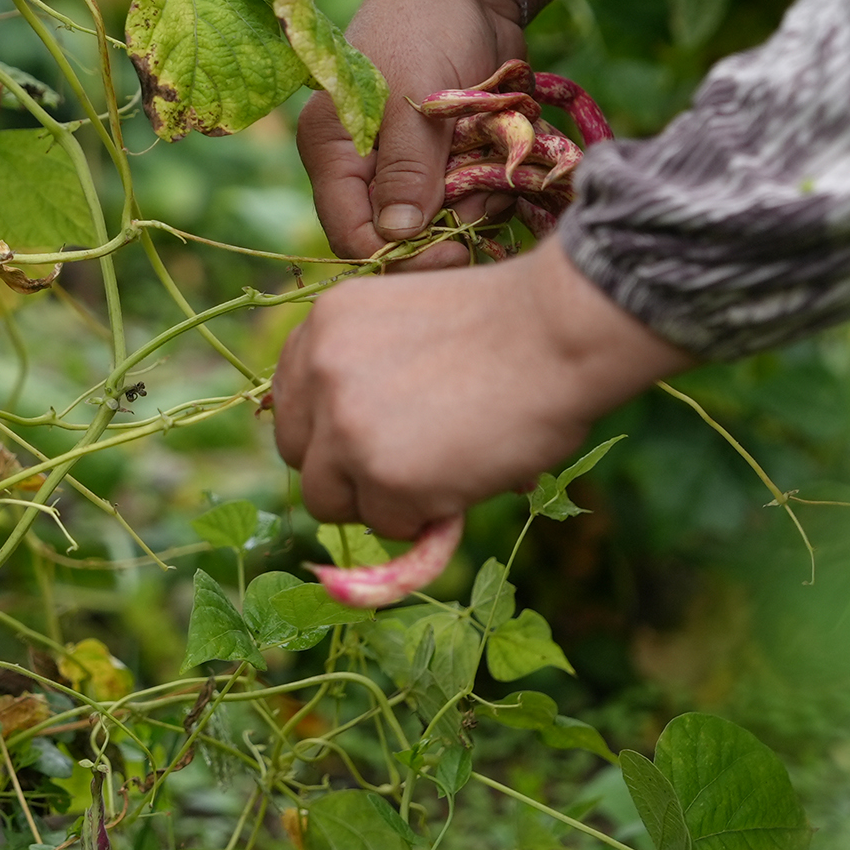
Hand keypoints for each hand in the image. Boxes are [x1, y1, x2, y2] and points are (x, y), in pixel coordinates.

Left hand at [271, 240, 692, 539]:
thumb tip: (358, 453)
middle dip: (344, 471)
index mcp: (324, 324)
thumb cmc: (510, 325)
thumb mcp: (411, 327)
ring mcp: (343, 425)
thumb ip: (371, 373)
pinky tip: (464, 477)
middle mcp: (319, 371)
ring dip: (378, 500)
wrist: (558, 333)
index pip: (291, 402)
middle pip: (297, 454)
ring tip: (439, 472)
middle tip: (403, 467)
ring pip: (329, 500)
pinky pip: (387, 525)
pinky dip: (425, 517)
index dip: (326, 431)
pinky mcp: (380, 474)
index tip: (363, 442)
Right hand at [298, 0, 567, 267]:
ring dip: (477, 198)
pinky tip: (500, 147)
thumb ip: (408, 170)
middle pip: (400, 236)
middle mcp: (363, 166)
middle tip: (484, 187)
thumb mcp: (415, 97)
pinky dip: (492, 182)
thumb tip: (397, 236)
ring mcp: (408, 164)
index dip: (399, 256)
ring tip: (493, 151)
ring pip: (442, 221)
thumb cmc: (428, 24)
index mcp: (332, 150)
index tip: (455, 255)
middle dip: (448, 221)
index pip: (352, 233)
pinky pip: (470, 198)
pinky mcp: (446, 159)